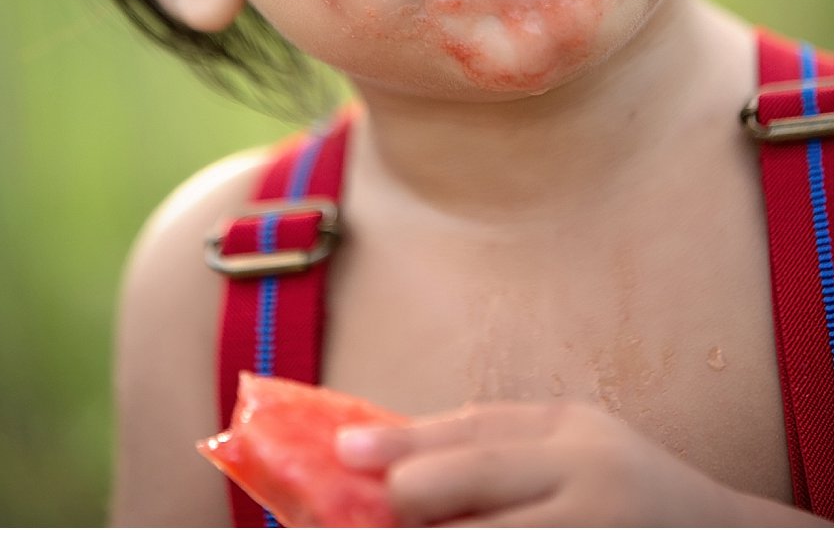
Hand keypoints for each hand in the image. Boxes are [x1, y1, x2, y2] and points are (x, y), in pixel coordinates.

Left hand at [336, 400, 748, 525]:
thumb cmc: (620, 483)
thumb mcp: (563, 438)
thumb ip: (479, 439)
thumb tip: (372, 453)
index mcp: (577, 443)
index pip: (475, 449)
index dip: (403, 453)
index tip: (344, 453)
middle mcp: (594, 499)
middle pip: (475, 512)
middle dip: (412, 517)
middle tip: (384, 516)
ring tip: (420, 526)